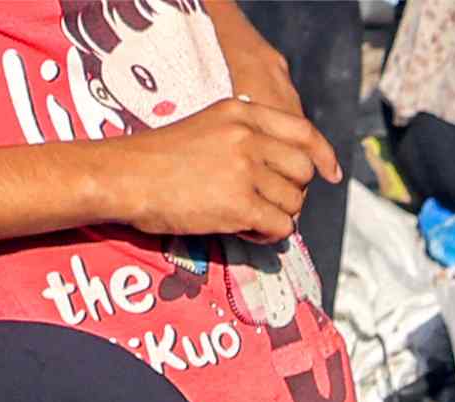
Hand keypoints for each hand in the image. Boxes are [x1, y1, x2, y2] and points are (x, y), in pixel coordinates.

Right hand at [91, 94, 329, 246]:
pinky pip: (279, 227)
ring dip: (275, 216)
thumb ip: (245, 137)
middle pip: (302, 172)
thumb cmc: (158, 158)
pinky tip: (245, 229)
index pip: (302, 131)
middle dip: (292, 193)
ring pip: (292, 203)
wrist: (123, 176)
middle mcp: (246, 136)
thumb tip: (285, 167)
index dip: (323, 156)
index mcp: (240, 112)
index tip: (331, 175)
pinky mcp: (239, 203)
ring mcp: (243, 169)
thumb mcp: (206, 127)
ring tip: (246, 216)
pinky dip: (267, 234)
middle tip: (266, 203)